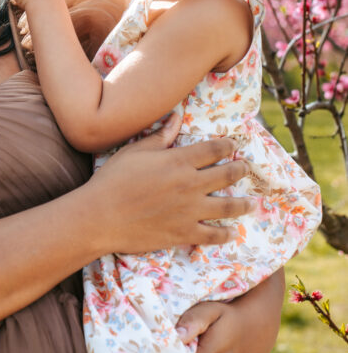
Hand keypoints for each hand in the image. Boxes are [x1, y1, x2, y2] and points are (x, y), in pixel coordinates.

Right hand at [85, 114, 254, 254]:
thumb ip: (160, 136)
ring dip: (243, 204)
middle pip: (227, 175)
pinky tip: (232, 233)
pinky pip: (212, 235)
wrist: (100, 216)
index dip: (227, 145)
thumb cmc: (113, 180)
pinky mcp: (184, 233)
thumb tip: (177, 117)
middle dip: (240, 170)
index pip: (213, 149)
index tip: (234, 144)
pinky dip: (225, 234)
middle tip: (246, 169)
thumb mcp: (135, 151)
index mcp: (179, 161)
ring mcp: (190, 210)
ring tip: (252, 203)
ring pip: (228, 207)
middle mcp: (191, 184)